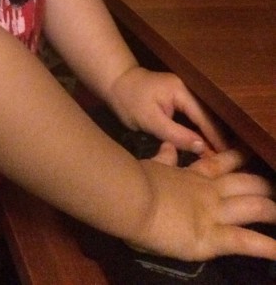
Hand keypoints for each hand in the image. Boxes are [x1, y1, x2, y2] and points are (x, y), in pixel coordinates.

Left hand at [108, 66, 226, 154]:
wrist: (114, 82)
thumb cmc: (129, 101)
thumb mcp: (150, 120)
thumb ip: (176, 134)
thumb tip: (202, 148)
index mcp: (182, 91)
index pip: (205, 118)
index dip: (216, 138)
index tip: (229, 157)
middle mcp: (187, 90)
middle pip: (207, 117)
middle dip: (217, 138)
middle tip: (230, 162)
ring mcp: (183, 94)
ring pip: (201, 118)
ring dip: (209, 136)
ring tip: (222, 158)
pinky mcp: (177, 100)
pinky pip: (193, 117)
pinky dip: (199, 131)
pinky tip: (205, 146)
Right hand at [132, 148, 275, 260]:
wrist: (132, 196)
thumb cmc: (137, 181)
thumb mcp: (153, 165)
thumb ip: (164, 158)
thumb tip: (169, 146)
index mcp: (192, 176)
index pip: (221, 163)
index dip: (240, 158)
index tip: (253, 153)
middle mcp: (210, 191)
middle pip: (247, 183)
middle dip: (266, 185)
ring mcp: (214, 212)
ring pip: (254, 207)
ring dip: (273, 211)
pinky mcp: (212, 236)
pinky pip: (246, 242)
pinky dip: (268, 248)